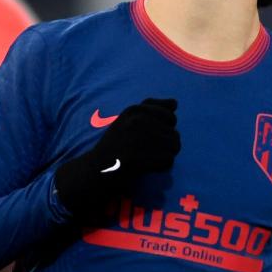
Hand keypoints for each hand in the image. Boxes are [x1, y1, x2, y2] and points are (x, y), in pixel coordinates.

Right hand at [54, 97, 180, 222]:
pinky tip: (147, 167)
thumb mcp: (129, 119)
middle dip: (166, 145)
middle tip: (147, 152)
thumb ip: (152, 108)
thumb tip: (175, 102)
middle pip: (174, 134)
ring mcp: (136, 139)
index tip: (149, 137)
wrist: (96, 169)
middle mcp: (135, 121)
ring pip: (174, 147)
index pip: (170, 117)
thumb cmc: (116, 144)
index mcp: (134, 110)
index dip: (165, 129)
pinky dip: (161, 167)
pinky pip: (168, 161)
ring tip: (148, 158)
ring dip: (165, 156)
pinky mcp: (137, 158)